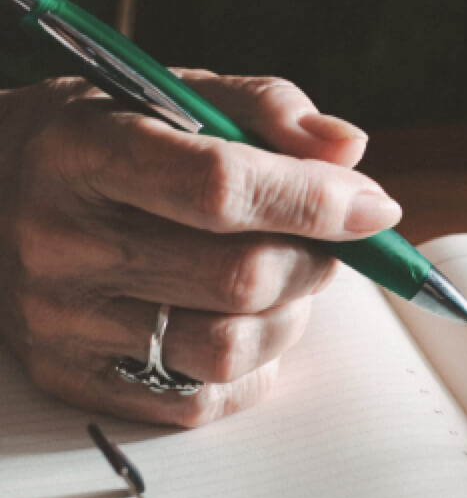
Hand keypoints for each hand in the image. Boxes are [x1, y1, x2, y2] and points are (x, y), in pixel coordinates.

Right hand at [0, 70, 401, 425]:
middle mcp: (62, 242)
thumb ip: (263, 111)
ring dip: (290, 318)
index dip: (316, 202)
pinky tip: (249, 328)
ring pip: (227, 347)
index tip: (374, 208)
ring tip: (285, 284)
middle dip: (315, 261)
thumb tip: (348, 152)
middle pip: (240, 277)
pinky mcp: (73, 376)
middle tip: (326, 243)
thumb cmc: (95, 143)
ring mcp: (62, 321)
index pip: (222, 188)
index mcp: (86, 151)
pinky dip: (252, 371)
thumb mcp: (166, 95)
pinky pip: (198, 402)